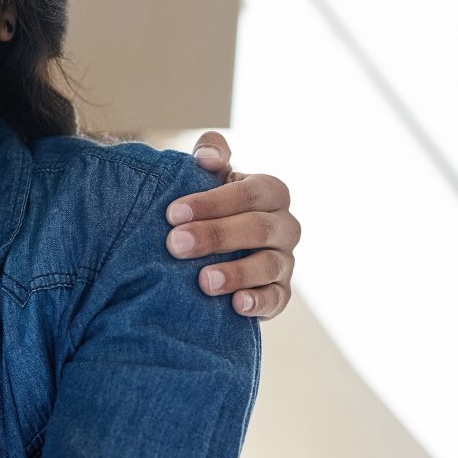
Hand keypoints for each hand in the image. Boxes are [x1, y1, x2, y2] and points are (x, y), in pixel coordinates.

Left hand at [169, 131, 299, 318]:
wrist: (213, 246)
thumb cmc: (209, 204)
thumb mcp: (209, 174)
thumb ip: (210, 153)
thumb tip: (207, 157)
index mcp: (270, 192)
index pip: (249, 193)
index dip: (212, 202)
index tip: (172, 213)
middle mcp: (285, 226)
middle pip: (258, 228)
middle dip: (216, 236)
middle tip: (175, 244)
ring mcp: (285, 261)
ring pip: (269, 265)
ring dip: (236, 273)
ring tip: (203, 280)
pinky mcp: (280, 293)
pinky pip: (277, 299)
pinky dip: (259, 302)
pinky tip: (237, 304)